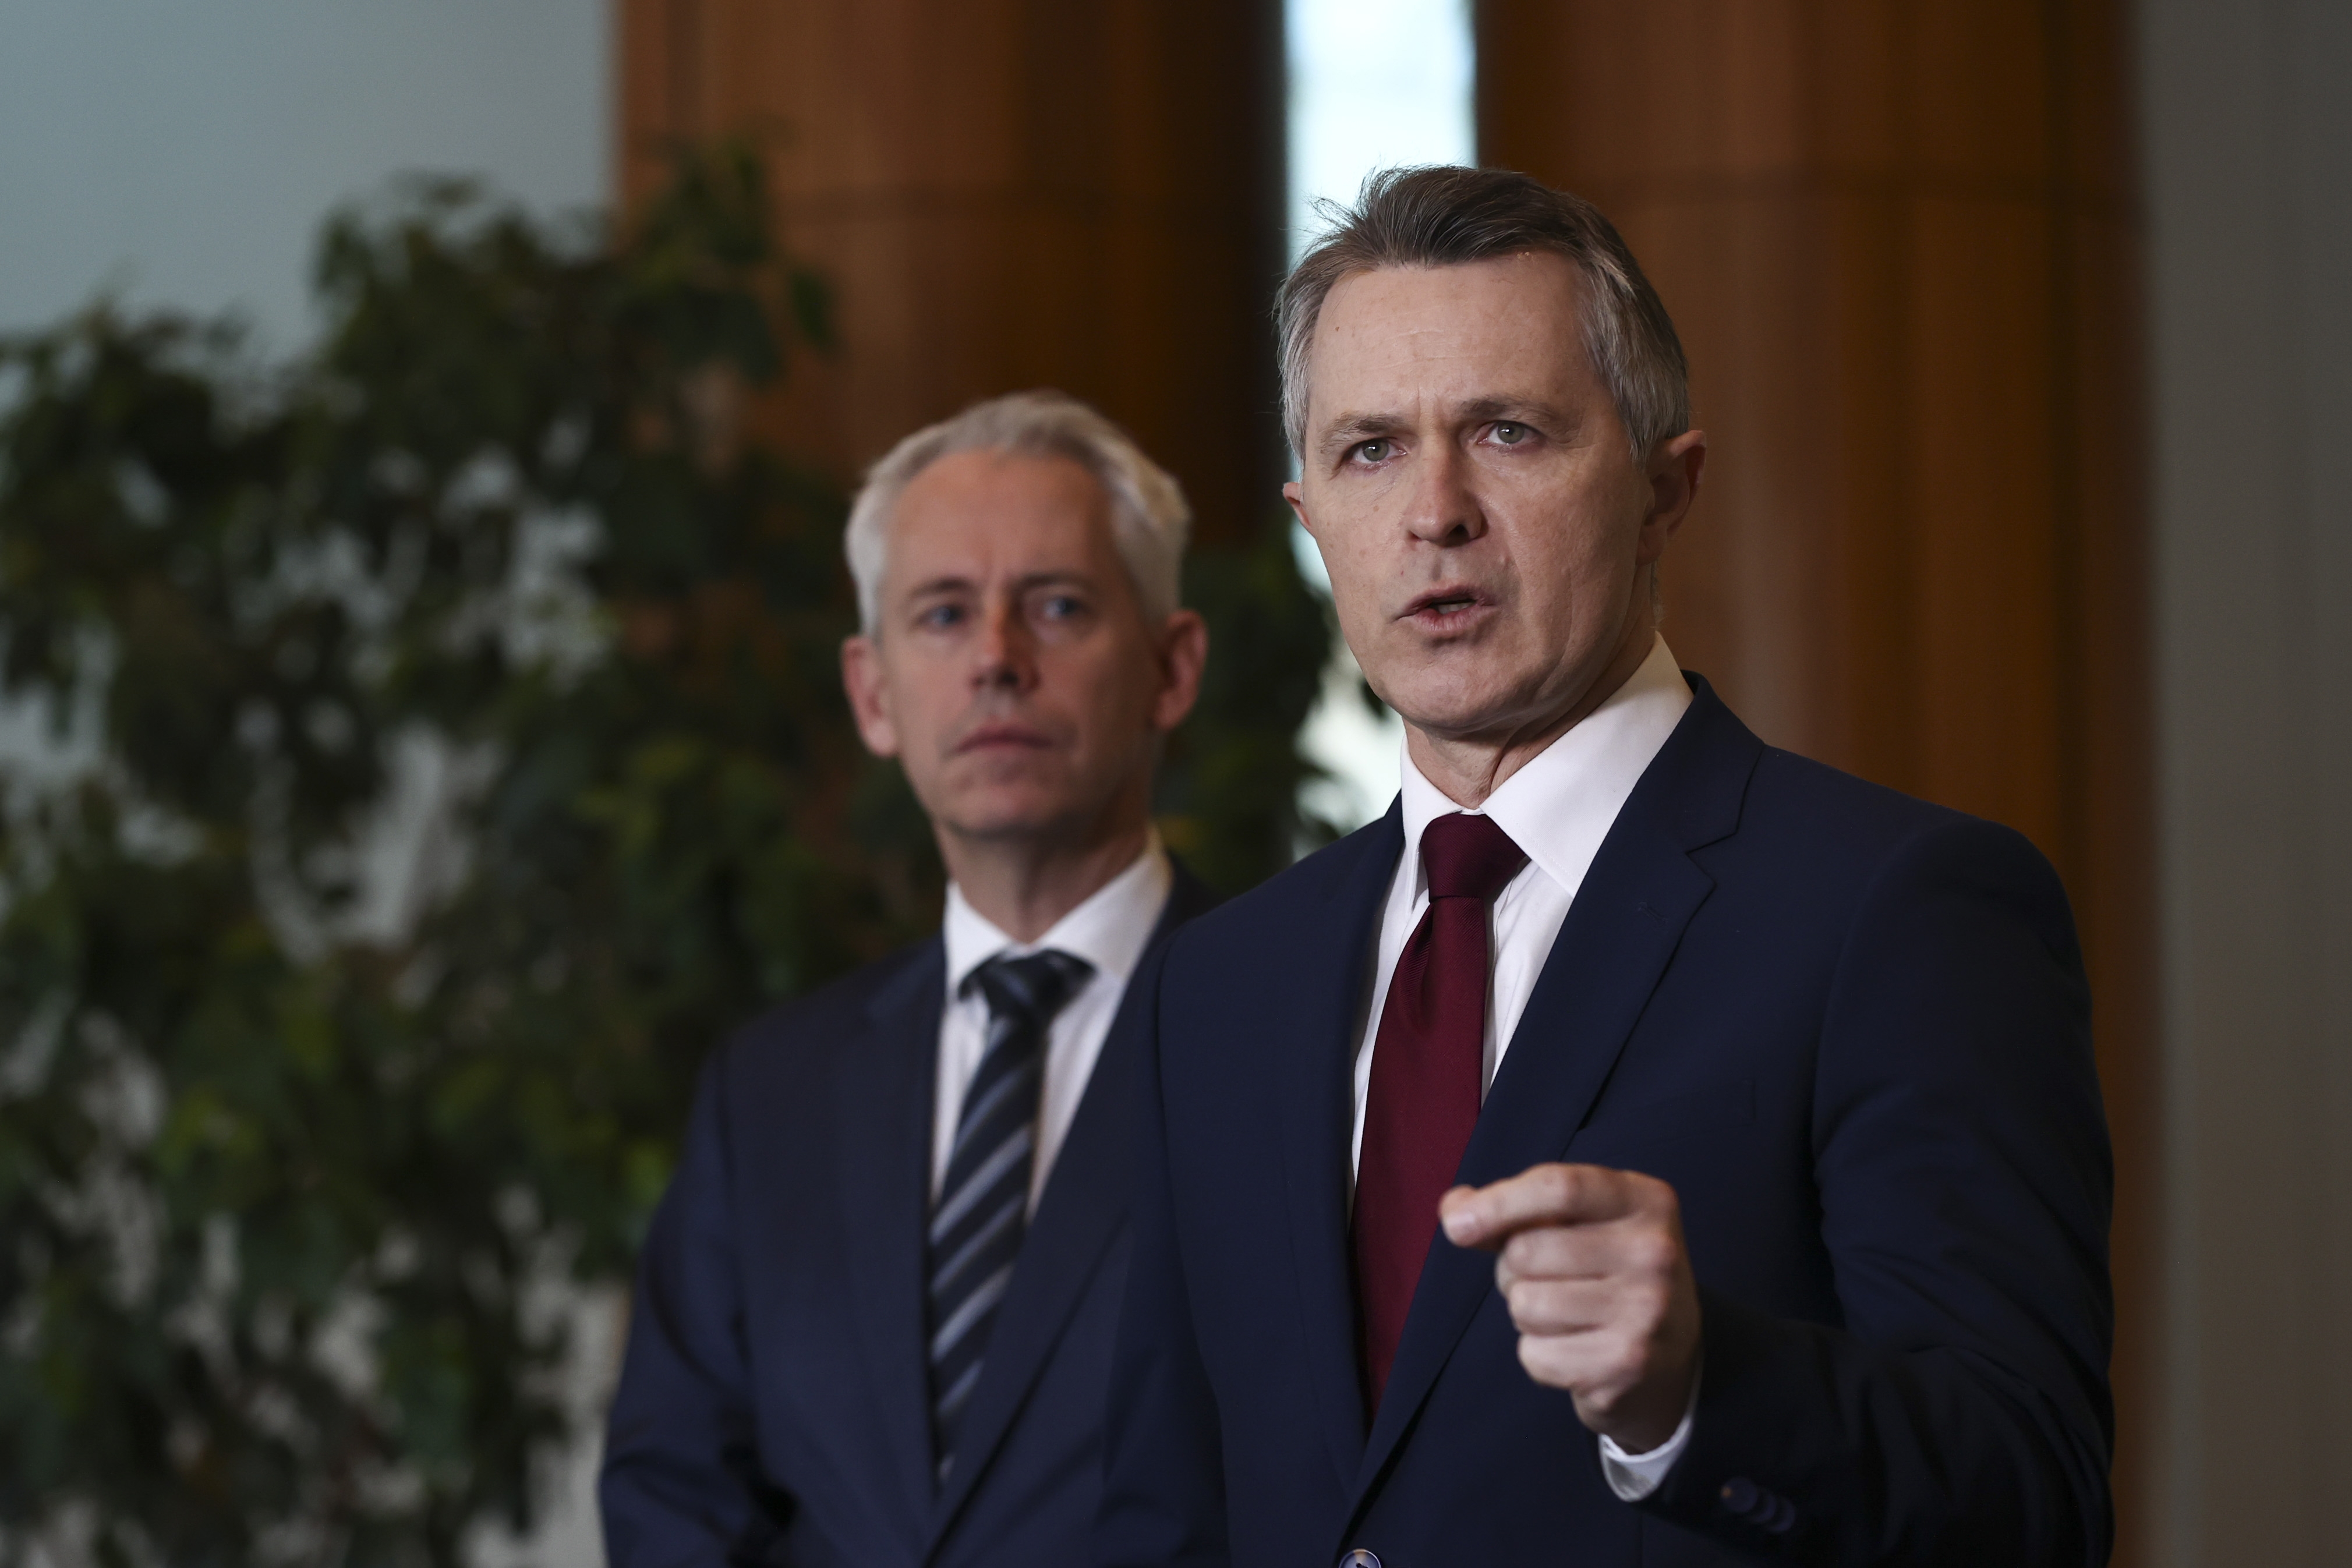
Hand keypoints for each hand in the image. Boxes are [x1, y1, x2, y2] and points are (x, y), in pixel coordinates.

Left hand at [1439, 1163, 1701, 1453]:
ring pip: (1526, 1304)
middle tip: (1550, 1279)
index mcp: (1645, 1200)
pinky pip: (1535, 1355)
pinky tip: (1576, 1348)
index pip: (1558, 1187)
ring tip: (1567, 1314)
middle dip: (1513, 1268)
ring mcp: (1646, 1312)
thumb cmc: (1607, 1272)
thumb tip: (1456, 1213)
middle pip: (1526, 1250)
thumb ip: (1516, 1208)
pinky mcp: (1626, 1366)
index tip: (1456, 1225)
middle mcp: (1654, 1252)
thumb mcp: (1581, 1222)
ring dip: (1527, 1313)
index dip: (1497, 1203)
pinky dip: (1539, 1355)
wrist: (1673, 1354)